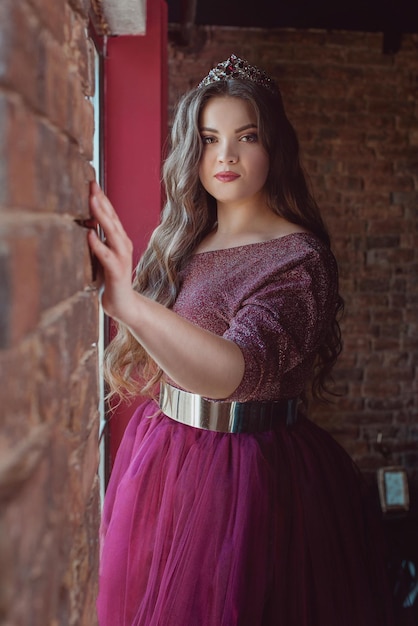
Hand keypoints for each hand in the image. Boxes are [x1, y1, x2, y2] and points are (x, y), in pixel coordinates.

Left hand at [87, 181, 135, 320]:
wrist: (124, 305)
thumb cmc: (111, 280)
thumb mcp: (103, 256)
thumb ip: (97, 241)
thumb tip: (84, 226)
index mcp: (119, 240)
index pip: (111, 215)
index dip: (102, 199)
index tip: (92, 183)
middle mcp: (123, 245)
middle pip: (112, 219)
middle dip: (102, 201)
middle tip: (92, 185)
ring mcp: (121, 258)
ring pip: (112, 233)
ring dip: (101, 216)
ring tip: (92, 201)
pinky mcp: (117, 272)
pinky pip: (106, 256)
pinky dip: (98, 245)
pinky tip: (90, 235)